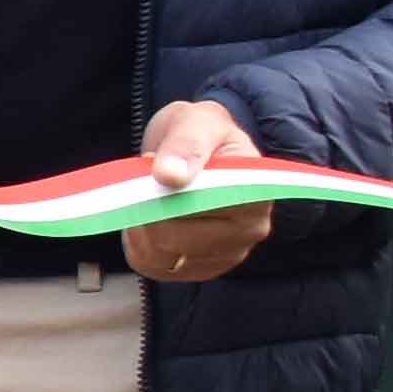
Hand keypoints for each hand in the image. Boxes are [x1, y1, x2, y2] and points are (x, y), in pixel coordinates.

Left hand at [124, 97, 272, 280]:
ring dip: (139, 225)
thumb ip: (186, 143)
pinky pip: (151, 264)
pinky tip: (145, 220)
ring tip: (146, 197)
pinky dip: (137, 242)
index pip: (204, 209)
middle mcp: (249, 231)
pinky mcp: (196, 269)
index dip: (170, 195)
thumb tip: (170, 175)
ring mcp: (224, 255)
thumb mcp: (197, 121)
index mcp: (255, 194)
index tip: (156, 173)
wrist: (197, 150)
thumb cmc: (202, 134)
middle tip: (144, 182)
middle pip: (176, 236)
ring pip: (159, 253)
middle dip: (148, 207)